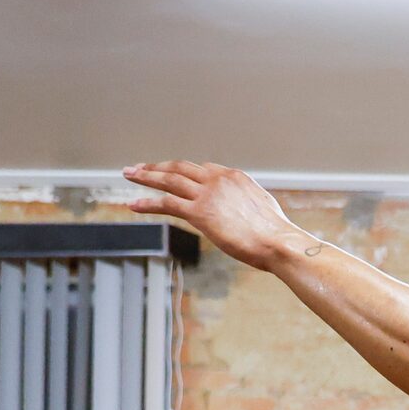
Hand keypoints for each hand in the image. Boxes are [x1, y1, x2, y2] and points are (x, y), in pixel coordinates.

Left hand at [123, 161, 310, 270]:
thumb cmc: (277, 234)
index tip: (173, 174)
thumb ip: (248, 205)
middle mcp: (218, 180)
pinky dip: (148, 203)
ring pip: (169, 179)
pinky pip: (167, 204)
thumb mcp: (264, 210)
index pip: (204, 169)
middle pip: (181, 168)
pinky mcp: (199, 212)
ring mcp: (207, 195)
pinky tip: (133, 205)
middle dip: (158, 166)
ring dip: (146, 176)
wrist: (278, 243)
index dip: (185, 172)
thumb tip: (247, 215)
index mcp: (235, 177)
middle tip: (140, 167)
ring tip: (129, 175)